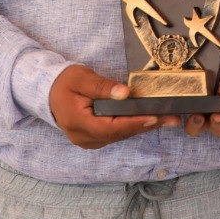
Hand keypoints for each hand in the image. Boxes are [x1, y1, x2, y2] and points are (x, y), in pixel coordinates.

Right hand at [49, 64, 176, 148]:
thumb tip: (125, 93)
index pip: (111, 127)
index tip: (155, 117)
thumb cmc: (64, 82)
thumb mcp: (81, 78)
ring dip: (142, 127)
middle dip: (146, 125)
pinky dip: (132, 127)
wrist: (47, 91)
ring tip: (167, 119)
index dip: (134, 123)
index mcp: (78, 123)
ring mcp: (88, 140)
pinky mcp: (93, 138)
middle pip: (119, 134)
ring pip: (119, 136)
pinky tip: (149, 120)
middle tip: (172, 119)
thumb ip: (102, 87)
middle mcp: (83, 137)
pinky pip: (115, 134)